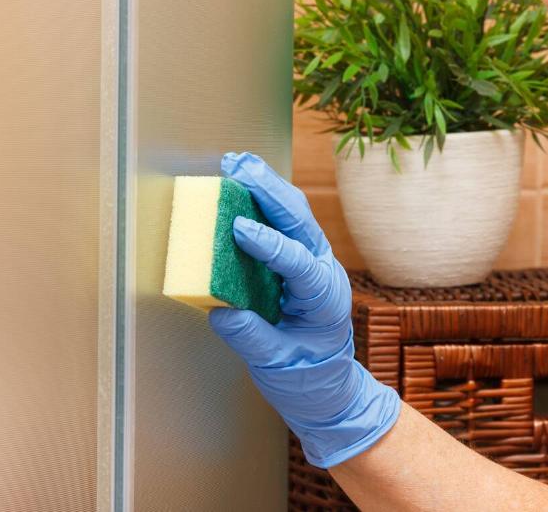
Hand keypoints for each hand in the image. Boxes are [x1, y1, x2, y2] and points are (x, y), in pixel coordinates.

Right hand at [209, 151, 399, 467]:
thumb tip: (220, 311)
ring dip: (266, 185)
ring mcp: (314, 261)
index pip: (298, 262)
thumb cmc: (306, 379)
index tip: (238, 226)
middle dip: (269, 191)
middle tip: (237, 166)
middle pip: (300, 221)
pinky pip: (284, 223)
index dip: (269, 243)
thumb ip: (251, 339)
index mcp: (324, 299)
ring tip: (236, 162)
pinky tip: (242, 182)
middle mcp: (323, 271)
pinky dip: (263, 200)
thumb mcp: (277, 366)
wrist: (327, 385)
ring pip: (294, 214)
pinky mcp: (299, 259)